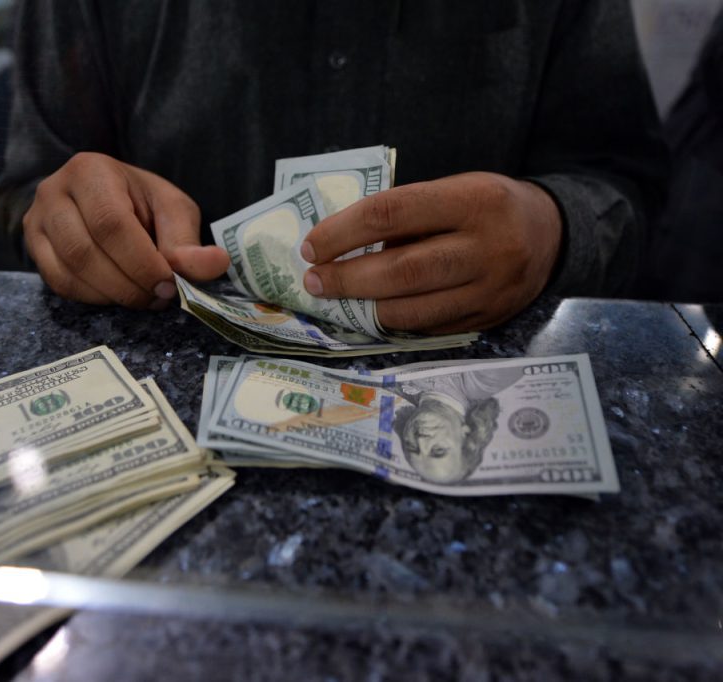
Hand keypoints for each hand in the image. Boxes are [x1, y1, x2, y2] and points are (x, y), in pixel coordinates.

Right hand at [24, 152, 229, 308]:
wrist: (104, 199)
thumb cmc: (141, 202)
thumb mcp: (172, 210)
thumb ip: (188, 240)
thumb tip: (215, 264)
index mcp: (90, 171)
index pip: (110, 223)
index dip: (141, 262)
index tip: (169, 285)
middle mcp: (53, 191)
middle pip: (85, 251)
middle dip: (128, 284)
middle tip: (159, 297)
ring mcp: (36, 221)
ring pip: (69, 272)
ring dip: (112, 295)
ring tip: (143, 297)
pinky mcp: (33, 248)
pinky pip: (59, 284)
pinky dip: (93, 298)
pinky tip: (117, 293)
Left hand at [300, 172, 561, 333]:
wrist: (552, 235)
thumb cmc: (487, 205)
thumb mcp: (454, 190)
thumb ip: (406, 215)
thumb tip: (339, 243)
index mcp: (473, 200)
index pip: (391, 213)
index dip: (343, 231)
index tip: (311, 245)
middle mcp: (487, 247)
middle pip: (402, 270)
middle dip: (347, 278)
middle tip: (313, 280)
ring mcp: (490, 290)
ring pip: (413, 309)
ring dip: (364, 307)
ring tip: (335, 299)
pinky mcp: (488, 320)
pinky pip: (429, 327)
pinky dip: (394, 321)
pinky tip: (371, 311)